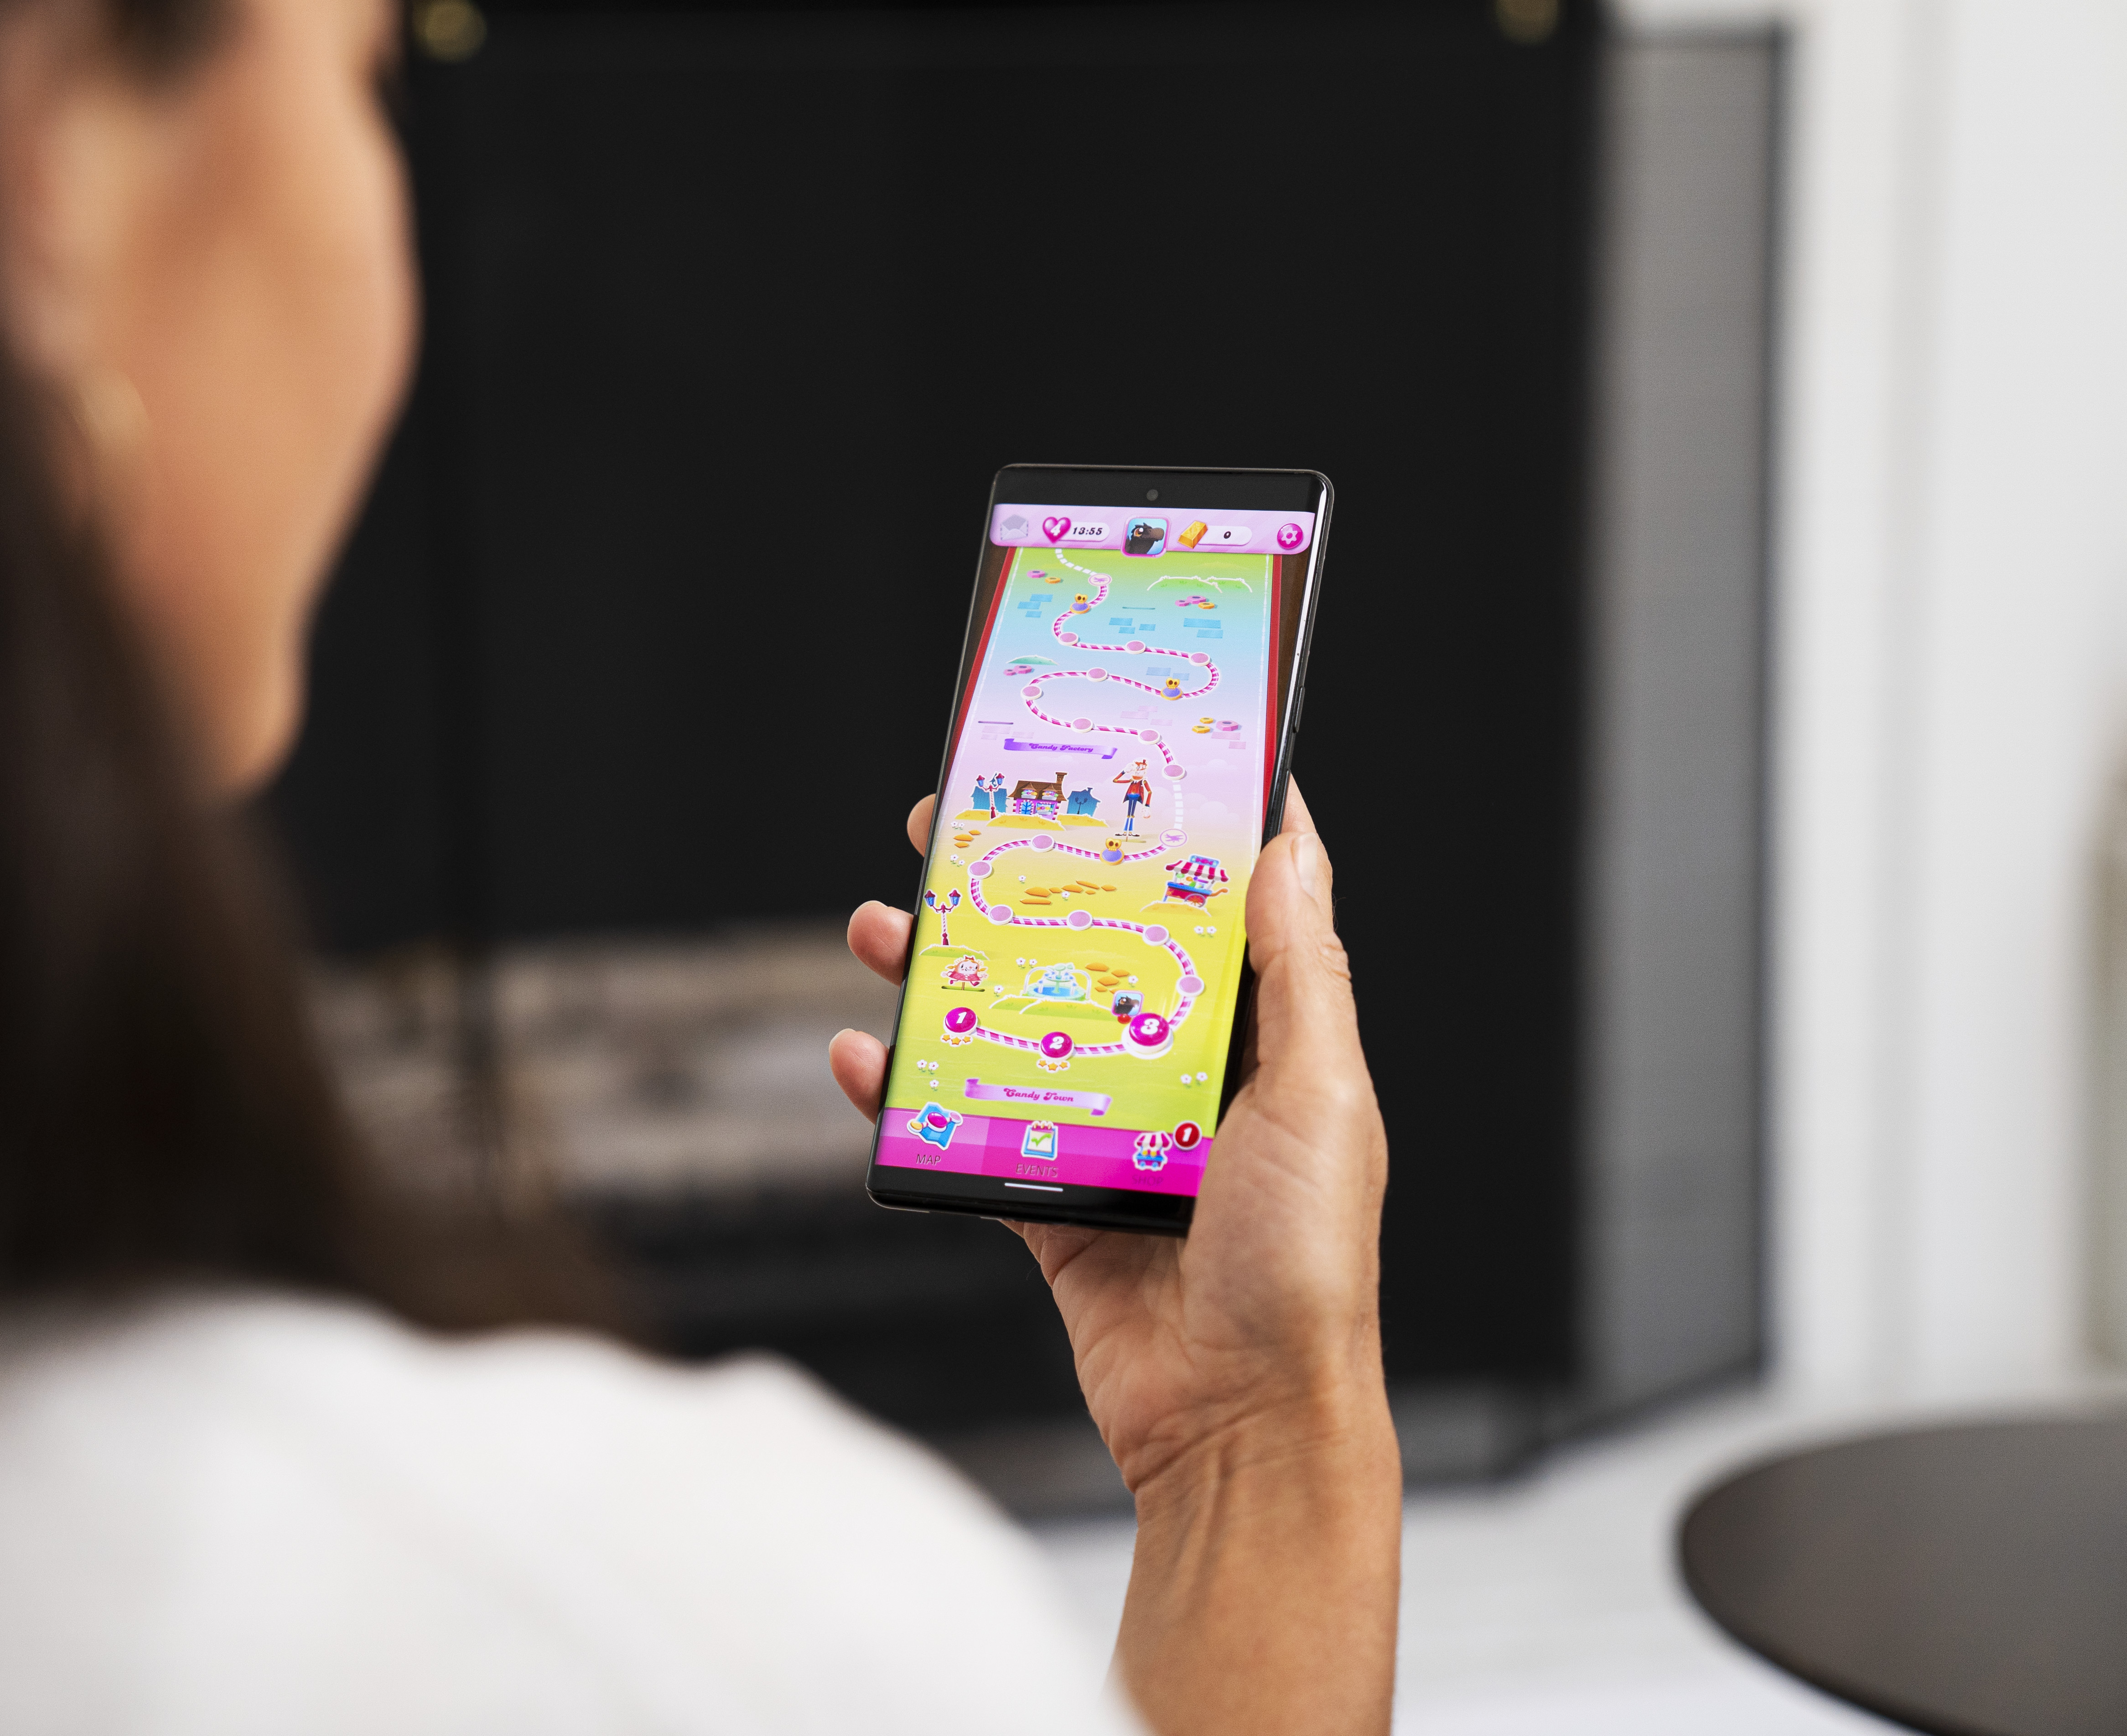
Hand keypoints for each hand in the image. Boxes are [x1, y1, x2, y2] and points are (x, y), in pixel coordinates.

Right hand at [831, 783, 1398, 1733]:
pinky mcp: (1051, 1200)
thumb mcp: (1323, 1098)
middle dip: (1016, 888)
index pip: (1214, 906)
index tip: (1112, 761)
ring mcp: (1112, 1135)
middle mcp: (1188, 1076)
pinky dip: (907, 1092)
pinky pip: (966, 1126)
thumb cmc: (1304, 1269)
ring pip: (1012, 1024)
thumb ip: (1303, 973)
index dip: (1166, 831)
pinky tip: (861, 1054)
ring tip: (880, 928)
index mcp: (1266, 1041)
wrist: (1241, 1423)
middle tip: (949, 830)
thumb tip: (1289, 846)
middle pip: (1089, 950)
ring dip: (938, 974)